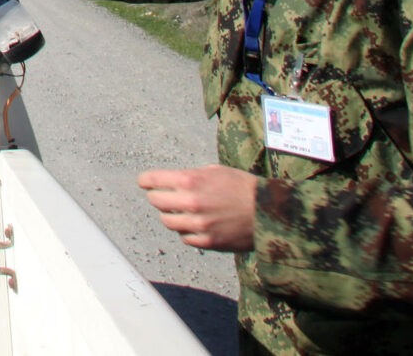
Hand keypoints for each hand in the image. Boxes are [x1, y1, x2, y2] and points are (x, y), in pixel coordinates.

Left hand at [137, 165, 258, 251]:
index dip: (146, 180)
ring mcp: (198, 224)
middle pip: (156, 201)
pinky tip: (197, 225)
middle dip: (158, 197)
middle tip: (164, 197)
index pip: (153, 180)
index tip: (144, 182)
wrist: (268, 211)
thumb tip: (174, 181)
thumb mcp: (216, 171)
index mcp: (191, 180)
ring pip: (168, 222)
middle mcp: (190, 202)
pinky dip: (187, 232)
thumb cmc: (243, 187)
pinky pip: (185, 238)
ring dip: (172, 216)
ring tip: (183, 212)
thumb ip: (192, 176)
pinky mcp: (207, 241)